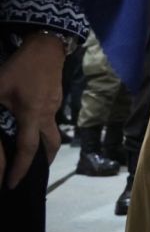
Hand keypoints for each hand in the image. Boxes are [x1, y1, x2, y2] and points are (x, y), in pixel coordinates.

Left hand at [0, 33, 63, 188]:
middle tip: (31, 173)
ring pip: (50, 131)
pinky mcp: (55, 98)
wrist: (46, 47)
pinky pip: (49, 119)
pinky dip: (40, 127)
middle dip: (43, 162)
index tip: (11, 184)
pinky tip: (29, 121)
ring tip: (28, 150)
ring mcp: (54, 106)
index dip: (19, 169)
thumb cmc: (20, 67)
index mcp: (31, 115)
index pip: (27, 149)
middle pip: (51, 145)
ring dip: (42, 144)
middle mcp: (46, 115)